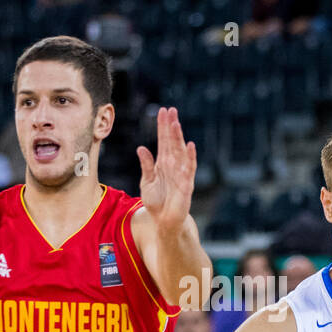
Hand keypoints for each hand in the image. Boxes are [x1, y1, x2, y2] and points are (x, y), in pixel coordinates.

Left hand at [137, 106, 196, 233]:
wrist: (162, 221)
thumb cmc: (155, 202)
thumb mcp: (146, 182)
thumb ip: (146, 165)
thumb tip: (141, 148)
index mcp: (163, 163)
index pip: (164, 141)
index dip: (163, 126)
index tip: (163, 111)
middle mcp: (173, 165)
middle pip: (172, 142)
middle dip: (171, 126)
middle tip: (171, 110)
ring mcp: (180, 173)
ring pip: (180, 151)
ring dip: (179, 138)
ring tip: (176, 123)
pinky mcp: (186, 184)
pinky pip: (189, 168)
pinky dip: (190, 157)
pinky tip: (190, 145)